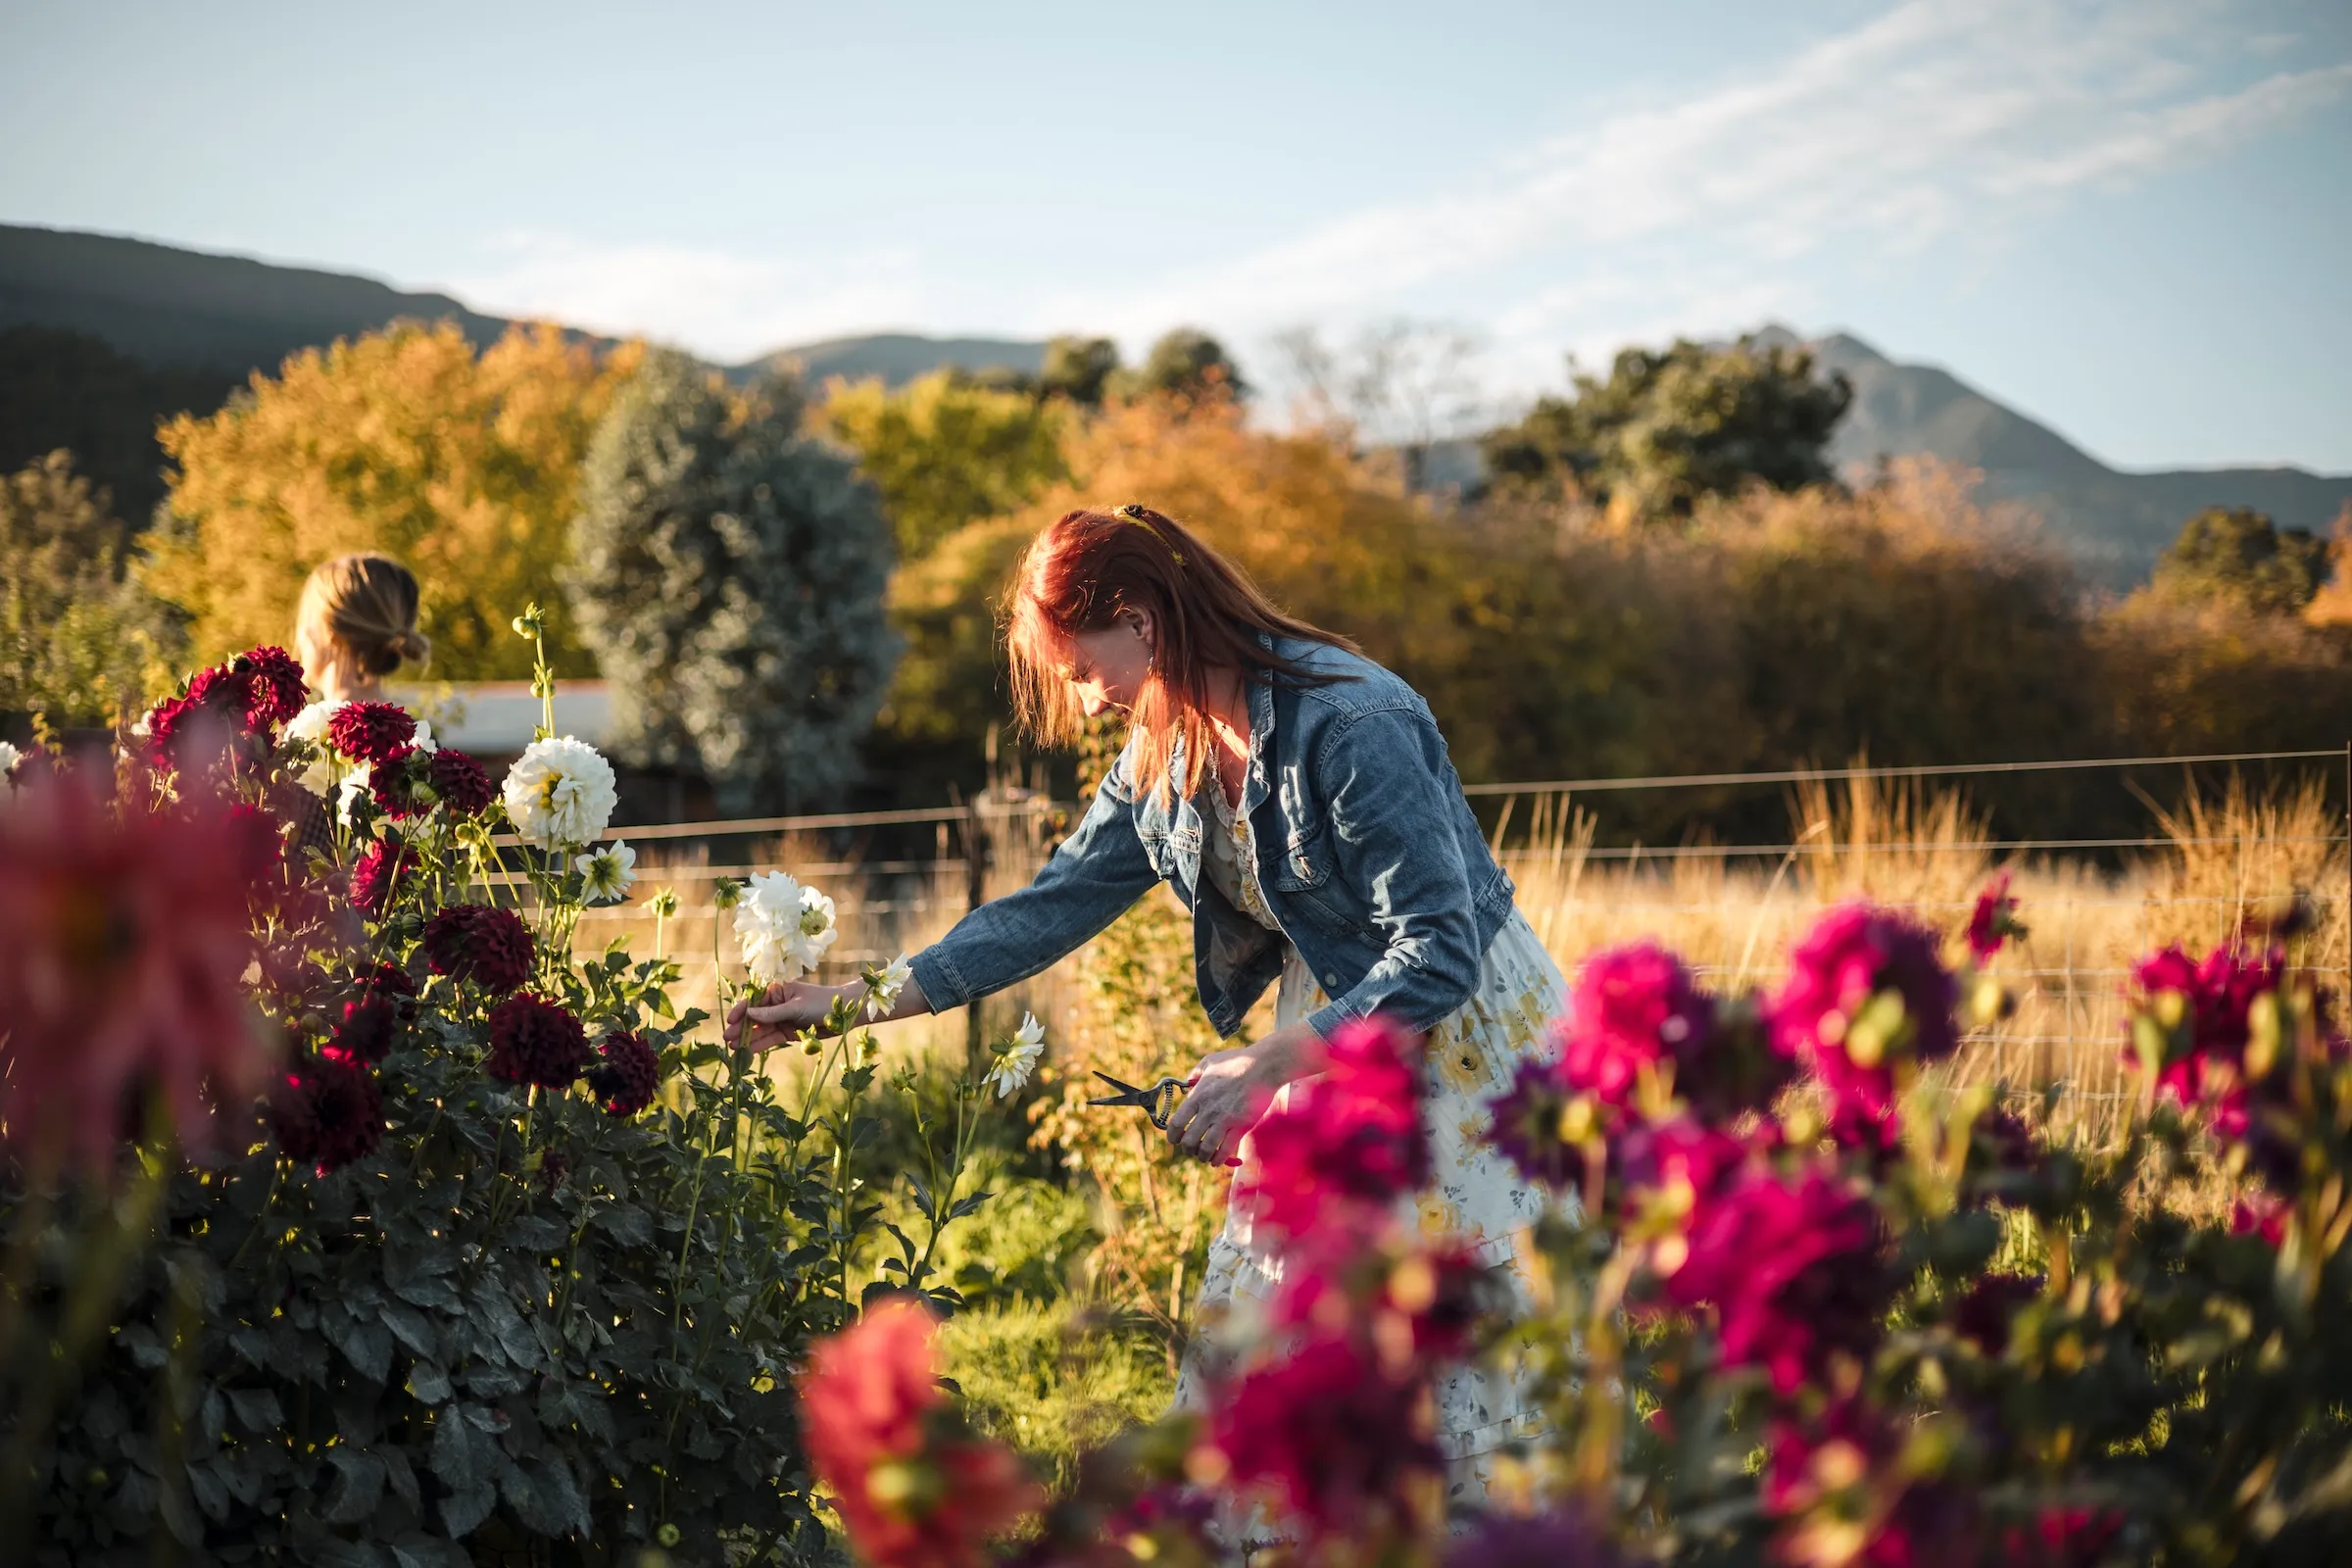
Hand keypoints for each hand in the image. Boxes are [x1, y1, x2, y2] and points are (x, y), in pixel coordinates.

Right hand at [725, 981, 850, 1052]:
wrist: (844, 1014)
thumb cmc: (821, 1002)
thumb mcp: (796, 1006)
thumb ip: (772, 1013)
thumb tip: (749, 1014)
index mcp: (778, 991)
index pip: (754, 1001)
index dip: (741, 1012)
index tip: (730, 1022)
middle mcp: (777, 1005)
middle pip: (755, 1017)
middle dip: (741, 1028)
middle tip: (727, 1039)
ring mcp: (782, 1019)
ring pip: (761, 1030)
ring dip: (748, 1038)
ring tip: (733, 1048)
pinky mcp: (788, 1032)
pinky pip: (771, 1039)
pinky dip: (760, 1045)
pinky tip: (748, 1051)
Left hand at [1165, 1022, 1326, 1165]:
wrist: (1264, 1066)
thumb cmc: (1238, 1061)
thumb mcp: (1210, 1061)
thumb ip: (1195, 1073)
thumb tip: (1186, 1083)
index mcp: (1198, 1095)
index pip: (1176, 1124)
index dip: (1172, 1136)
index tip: (1175, 1139)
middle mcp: (1208, 1110)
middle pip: (1189, 1141)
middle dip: (1187, 1149)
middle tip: (1192, 1149)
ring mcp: (1225, 1119)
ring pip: (1205, 1149)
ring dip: (1202, 1156)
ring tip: (1204, 1157)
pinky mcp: (1241, 1126)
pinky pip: (1225, 1150)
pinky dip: (1219, 1159)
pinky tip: (1217, 1160)